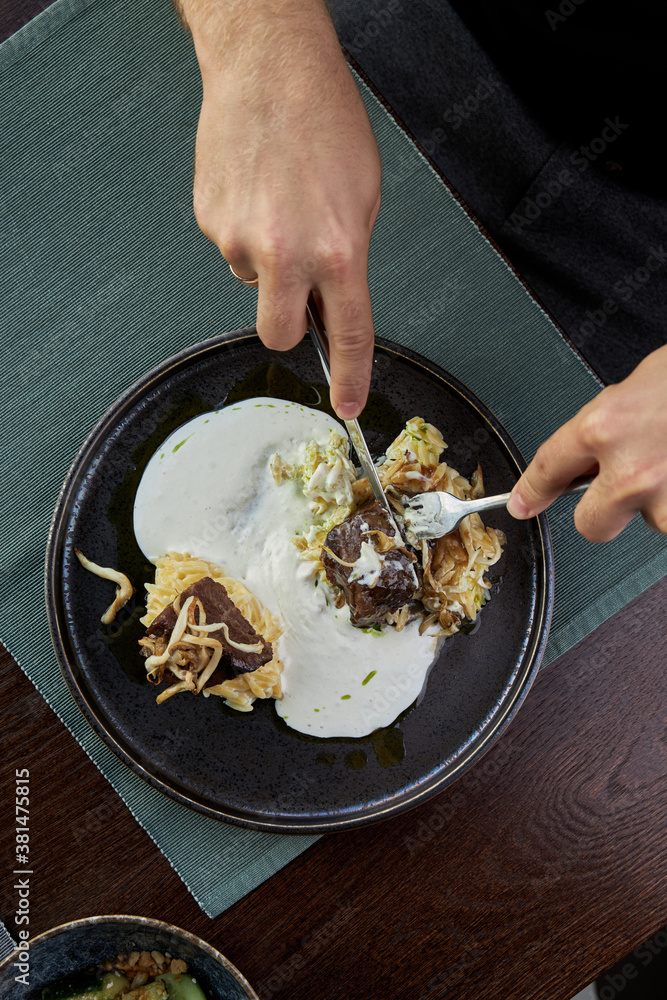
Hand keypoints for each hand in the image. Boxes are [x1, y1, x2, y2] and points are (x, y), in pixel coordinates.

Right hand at [185, 0, 381, 418]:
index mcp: (337, 250)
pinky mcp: (210, 220)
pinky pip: (230, 247)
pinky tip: (256, 190)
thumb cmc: (323, 121)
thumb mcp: (363, 198)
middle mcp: (286, 252)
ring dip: (266, 261)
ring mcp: (240, 239)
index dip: (350, 378)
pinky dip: (244, 230)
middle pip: (278, 334)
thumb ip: (349, 258)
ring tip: (279, 204)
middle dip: (287, 325)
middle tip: (295, 293)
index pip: (349, 334)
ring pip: (252, 283)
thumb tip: (333, 303)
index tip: (348, 404)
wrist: (269, 67)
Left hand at [507, 343, 666, 540]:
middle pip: (592, 526)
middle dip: (605, 511)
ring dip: (662, 501)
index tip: (523, 505)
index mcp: (605, 426)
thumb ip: (606, 424)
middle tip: (628, 484)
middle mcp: (631, 468)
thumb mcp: (641, 384)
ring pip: (650, 522)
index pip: (549, 467)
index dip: (532, 491)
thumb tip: (582, 457)